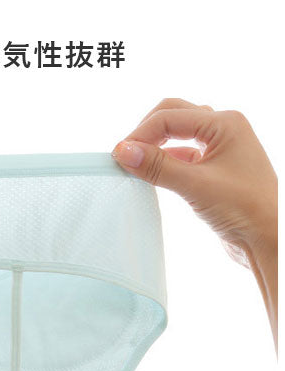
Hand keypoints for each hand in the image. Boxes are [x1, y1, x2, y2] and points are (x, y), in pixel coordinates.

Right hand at [112, 98, 277, 348]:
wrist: (268, 238)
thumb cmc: (244, 208)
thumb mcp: (195, 185)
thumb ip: (157, 167)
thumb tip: (122, 151)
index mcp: (224, 123)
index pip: (170, 117)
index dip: (140, 134)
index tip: (118, 157)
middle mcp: (223, 130)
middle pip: (173, 116)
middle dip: (146, 133)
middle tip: (124, 156)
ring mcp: (219, 149)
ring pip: (176, 135)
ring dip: (154, 147)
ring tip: (134, 166)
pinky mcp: (213, 169)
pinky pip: (182, 156)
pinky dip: (163, 162)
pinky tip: (151, 176)